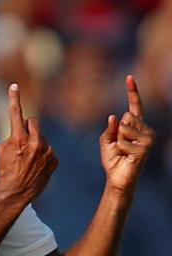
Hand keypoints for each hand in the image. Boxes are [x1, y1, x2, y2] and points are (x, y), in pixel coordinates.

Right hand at [0, 83, 57, 203]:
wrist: (15, 192)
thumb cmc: (4, 171)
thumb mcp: (1, 150)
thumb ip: (11, 136)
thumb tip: (18, 129)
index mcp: (19, 139)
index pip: (16, 113)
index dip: (14, 98)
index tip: (14, 86)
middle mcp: (35, 143)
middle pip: (32, 122)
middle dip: (27, 128)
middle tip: (20, 142)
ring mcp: (47, 151)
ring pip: (41, 136)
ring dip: (35, 142)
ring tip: (28, 159)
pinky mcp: (54, 159)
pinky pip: (48, 149)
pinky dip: (42, 154)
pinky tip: (35, 166)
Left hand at [99, 75, 153, 194]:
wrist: (116, 178)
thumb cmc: (113, 160)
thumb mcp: (106, 141)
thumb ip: (110, 128)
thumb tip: (114, 116)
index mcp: (136, 126)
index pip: (134, 106)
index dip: (132, 92)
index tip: (129, 77)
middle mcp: (146, 130)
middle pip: (127, 116)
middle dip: (117, 131)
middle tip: (120, 146)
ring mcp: (148, 139)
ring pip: (125, 127)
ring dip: (118, 140)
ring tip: (123, 152)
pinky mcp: (144, 148)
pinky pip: (123, 140)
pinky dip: (119, 148)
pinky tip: (125, 156)